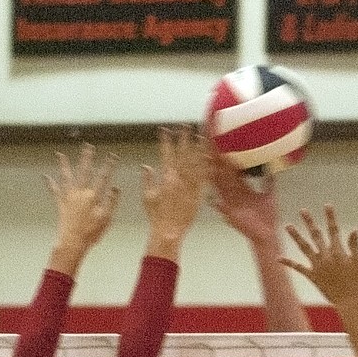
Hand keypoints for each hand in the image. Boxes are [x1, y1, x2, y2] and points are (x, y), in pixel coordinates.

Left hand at [46, 145, 118, 274]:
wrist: (73, 241)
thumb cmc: (91, 233)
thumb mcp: (106, 218)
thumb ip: (111, 201)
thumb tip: (115, 187)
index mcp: (93, 196)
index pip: (103, 177)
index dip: (108, 166)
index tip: (112, 156)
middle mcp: (80, 193)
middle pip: (84, 171)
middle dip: (87, 158)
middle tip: (88, 147)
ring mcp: (69, 197)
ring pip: (67, 177)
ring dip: (64, 165)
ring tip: (60, 155)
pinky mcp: (61, 203)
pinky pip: (54, 190)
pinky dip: (50, 183)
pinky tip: (45, 176)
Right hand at [143, 127, 206, 257]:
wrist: (169, 231)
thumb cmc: (156, 216)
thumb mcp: (147, 197)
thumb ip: (148, 180)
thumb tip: (147, 166)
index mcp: (166, 177)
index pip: (166, 153)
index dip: (166, 140)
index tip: (165, 130)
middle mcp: (180, 178)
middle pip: (183, 153)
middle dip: (184, 138)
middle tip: (186, 126)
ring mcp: (191, 185)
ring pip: (196, 162)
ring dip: (198, 147)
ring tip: (200, 134)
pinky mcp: (199, 193)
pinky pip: (205, 176)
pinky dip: (208, 165)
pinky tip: (210, 155)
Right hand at [210, 153, 279, 249]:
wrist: (267, 234)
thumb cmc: (268, 218)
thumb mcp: (270, 196)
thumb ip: (269, 182)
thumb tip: (272, 170)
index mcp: (243, 189)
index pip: (233, 171)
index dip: (228, 160)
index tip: (223, 148)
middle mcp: (235, 194)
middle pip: (224, 175)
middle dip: (217, 164)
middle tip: (211, 151)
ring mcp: (232, 203)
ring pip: (222, 188)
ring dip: (215, 178)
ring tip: (208, 166)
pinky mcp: (232, 215)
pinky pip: (222, 208)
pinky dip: (217, 203)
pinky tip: (211, 198)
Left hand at [283, 208, 357, 307]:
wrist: (350, 301)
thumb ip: (355, 245)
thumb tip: (354, 230)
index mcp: (338, 251)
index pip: (334, 230)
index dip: (330, 217)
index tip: (327, 206)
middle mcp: (326, 256)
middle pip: (316, 235)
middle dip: (310, 222)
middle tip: (303, 211)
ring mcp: (318, 266)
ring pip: (304, 247)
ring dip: (296, 236)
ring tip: (288, 226)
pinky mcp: (312, 276)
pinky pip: (298, 268)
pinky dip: (288, 263)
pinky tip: (278, 258)